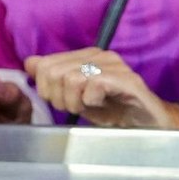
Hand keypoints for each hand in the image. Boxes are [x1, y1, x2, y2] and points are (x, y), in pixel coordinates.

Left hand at [24, 49, 178, 127]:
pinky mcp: (126, 79)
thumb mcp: (76, 97)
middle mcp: (100, 55)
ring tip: (89, 106)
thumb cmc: (113, 110)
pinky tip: (102, 104)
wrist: (148, 124)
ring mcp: (114, 65)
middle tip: (76, 107)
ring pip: (70, 78)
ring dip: (74, 101)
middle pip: (53, 71)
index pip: (45, 64)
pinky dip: (91, 101)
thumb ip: (54, 79)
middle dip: (58, 97)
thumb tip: (30, 62)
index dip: (45, 88)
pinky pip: (92, 86)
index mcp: (86, 55)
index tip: (63, 101)